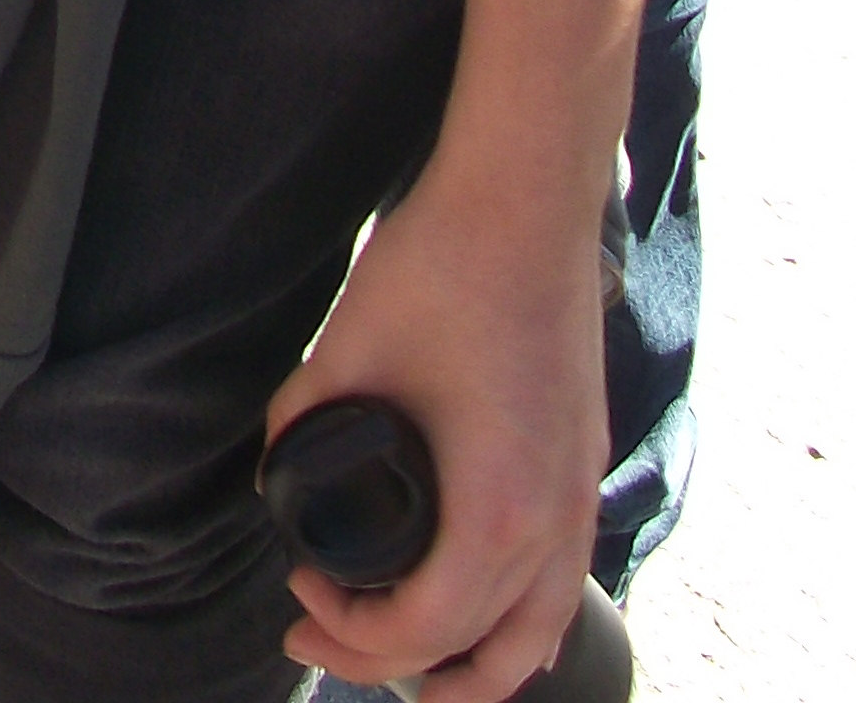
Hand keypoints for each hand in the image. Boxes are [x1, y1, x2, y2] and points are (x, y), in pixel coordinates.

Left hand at [268, 158, 605, 696]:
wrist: (525, 199)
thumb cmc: (443, 268)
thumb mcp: (345, 350)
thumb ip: (299, 424)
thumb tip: (272, 475)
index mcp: (495, 511)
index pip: (423, 631)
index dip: (351, 638)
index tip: (299, 596)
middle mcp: (553, 524)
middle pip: (481, 653)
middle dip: (395, 663)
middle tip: (325, 639)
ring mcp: (579, 498)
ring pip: (536, 635)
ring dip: (471, 665)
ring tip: (407, 662)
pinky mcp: (583, 466)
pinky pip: (559, 585)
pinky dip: (516, 622)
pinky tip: (476, 605)